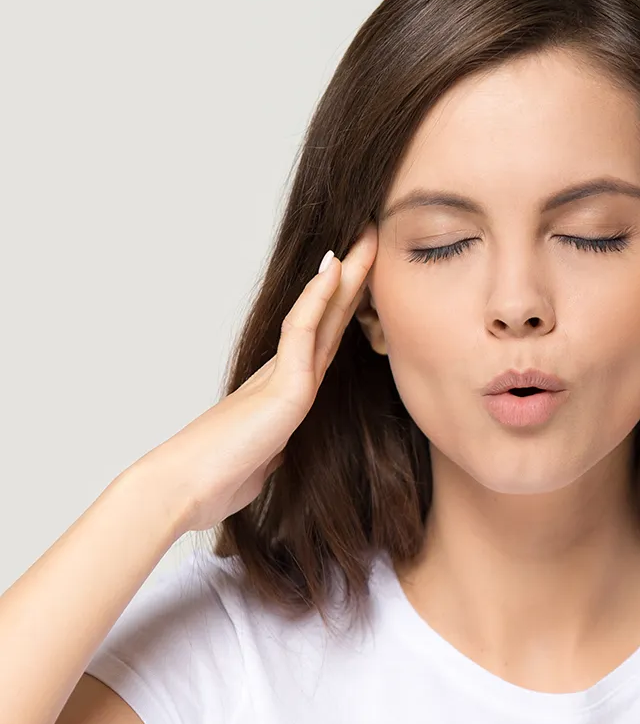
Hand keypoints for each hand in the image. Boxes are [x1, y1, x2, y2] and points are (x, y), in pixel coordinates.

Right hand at [139, 223, 377, 532]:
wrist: (185, 486)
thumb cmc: (218, 475)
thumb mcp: (263, 458)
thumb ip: (275, 443)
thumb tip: (278, 448)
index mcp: (284, 390)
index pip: (324, 340)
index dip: (343, 307)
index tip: (363, 278)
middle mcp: (284, 373)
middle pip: (327, 316)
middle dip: (351, 279)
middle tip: (370, 238)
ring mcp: (283, 375)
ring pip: (321, 314)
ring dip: (344, 276)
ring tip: (364, 238)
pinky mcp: (284, 387)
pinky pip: (304, 331)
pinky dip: (319, 299)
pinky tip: (334, 270)